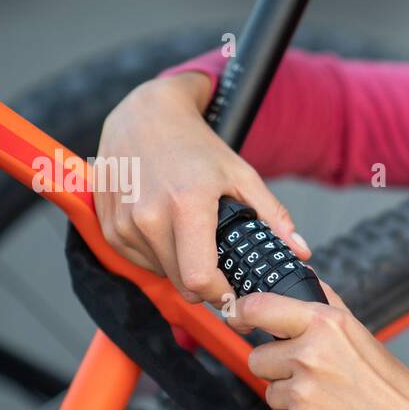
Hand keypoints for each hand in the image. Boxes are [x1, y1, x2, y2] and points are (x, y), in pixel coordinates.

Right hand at [93, 72, 311, 304]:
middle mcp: (148, 216)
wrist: (145, 115)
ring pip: (161, 275)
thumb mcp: (242, 174)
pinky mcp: (108, 226)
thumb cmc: (196, 145)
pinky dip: (157, 257)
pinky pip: (138, 262)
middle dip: (205, 285)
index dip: (221, 294)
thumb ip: (273, 215)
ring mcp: (123, 222)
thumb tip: (300, 250)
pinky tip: (167, 231)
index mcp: (186, 204)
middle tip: (219, 267)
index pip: (199, 280)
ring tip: (190, 236)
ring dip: (179, 268)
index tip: (234, 291)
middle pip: (181, 285)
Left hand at [233, 281, 408, 409]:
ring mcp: (302, 394)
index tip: (239, 318)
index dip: (243, 313)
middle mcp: (310, 355)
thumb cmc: (395, 391)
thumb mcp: (365, 337)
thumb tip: (305, 280)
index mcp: (328, 326)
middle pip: (259, 358)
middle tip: (318, 382)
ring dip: (291, 401)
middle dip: (280, 370)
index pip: (260, 307)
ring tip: (330, 406)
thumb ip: (329, 309)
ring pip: (270, 392)